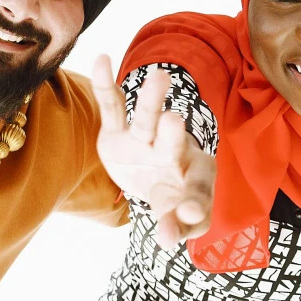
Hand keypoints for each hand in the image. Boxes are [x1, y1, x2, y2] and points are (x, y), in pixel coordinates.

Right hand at [94, 55, 216, 246]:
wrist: (154, 178)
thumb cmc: (173, 197)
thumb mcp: (179, 217)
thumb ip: (178, 228)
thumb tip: (168, 241)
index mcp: (193, 174)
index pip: (197, 188)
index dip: (195, 203)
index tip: (191, 215)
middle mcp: (171, 151)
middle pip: (173, 142)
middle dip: (172, 134)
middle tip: (174, 121)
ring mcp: (144, 139)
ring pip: (147, 118)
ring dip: (151, 100)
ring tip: (159, 76)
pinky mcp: (116, 132)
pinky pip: (112, 107)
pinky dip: (107, 85)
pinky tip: (102, 58)